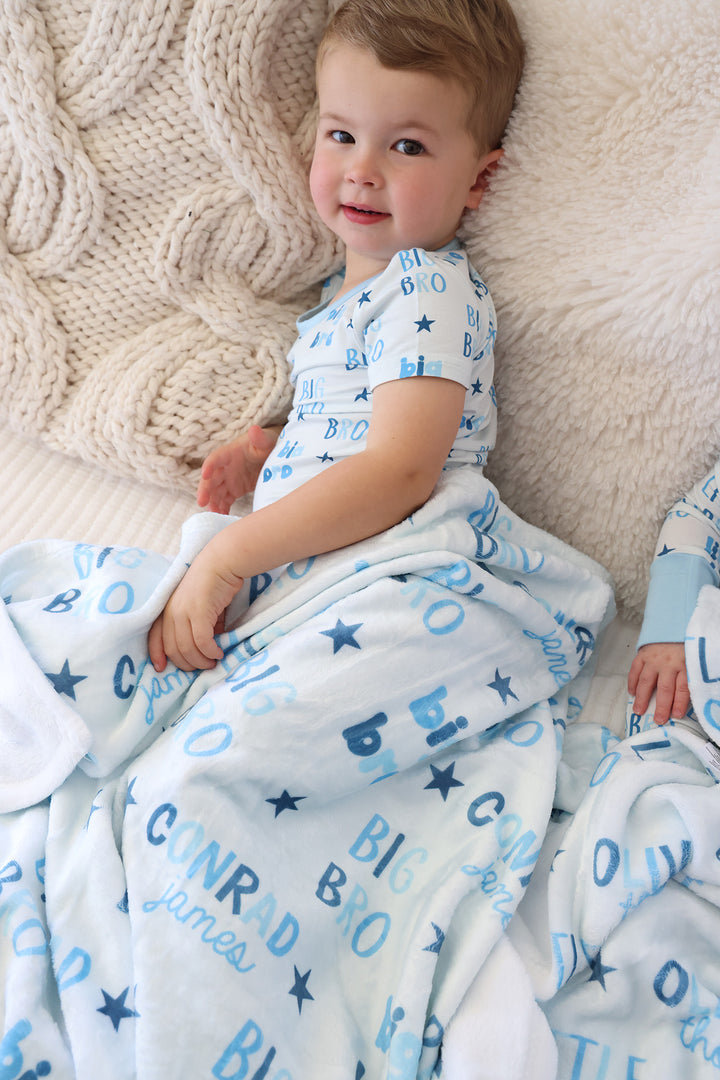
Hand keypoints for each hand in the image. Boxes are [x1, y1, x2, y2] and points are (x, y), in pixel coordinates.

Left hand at [148, 549, 243, 671]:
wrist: (222, 562)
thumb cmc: (213, 582)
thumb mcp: (199, 606)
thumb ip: (198, 625)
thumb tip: (207, 647)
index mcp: (167, 609)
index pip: (154, 637)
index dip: (156, 655)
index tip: (161, 669)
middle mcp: (171, 611)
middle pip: (173, 649)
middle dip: (187, 664)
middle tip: (202, 668)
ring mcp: (184, 611)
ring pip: (187, 648)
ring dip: (201, 661)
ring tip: (213, 663)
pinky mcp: (199, 612)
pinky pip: (202, 641)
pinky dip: (210, 652)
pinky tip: (219, 653)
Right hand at [197, 424, 280, 513]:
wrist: (273, 454)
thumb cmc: (268, 444)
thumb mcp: (266, 440)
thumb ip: (260, 438)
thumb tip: (255, 429)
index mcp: (230, 453)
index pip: (216, 458)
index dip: (210, 465)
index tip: (205, 474)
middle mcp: (226, 467)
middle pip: (212, 479)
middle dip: (206, 490)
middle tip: (202, 502)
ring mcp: (229, 479)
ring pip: (216, 492)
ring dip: (213, 503)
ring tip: (215, 514)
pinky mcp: (234, 490)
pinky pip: (225, 500)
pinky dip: (222, 508)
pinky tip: (222, 517)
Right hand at [628, 642, 689, 724]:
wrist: (673, 626)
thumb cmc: (684, 647)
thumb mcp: (692, 661)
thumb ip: (689, 677)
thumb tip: (685, 698)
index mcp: (685, 665)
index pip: (683, 688)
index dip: (680, 703)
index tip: (677, 715)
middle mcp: (669, 664)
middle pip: (665, 688)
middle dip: (661, 706)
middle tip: (658, 719)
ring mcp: (654, 659)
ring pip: (647, 681)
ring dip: (642, 698)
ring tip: (638, 711)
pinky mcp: (642, 655)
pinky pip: (635, 670)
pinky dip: (632, 682)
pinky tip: (632, 693)